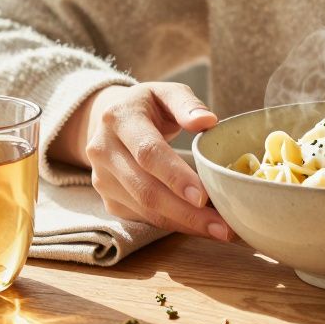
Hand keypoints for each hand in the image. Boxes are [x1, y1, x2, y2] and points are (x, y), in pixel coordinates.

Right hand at [53, 82, 231, 241]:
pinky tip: (200, 226)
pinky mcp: (108, 199)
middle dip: (186, 212)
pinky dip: (174, 225)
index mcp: (119, 119)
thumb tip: (207, 121)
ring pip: (145, 210)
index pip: (148, 152)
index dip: (175, 176)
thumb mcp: (166, 93)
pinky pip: (143, 218)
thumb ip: (186, 104)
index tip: (203, 196)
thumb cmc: (148, 107)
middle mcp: (103, 151)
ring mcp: (102, 179)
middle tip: (222, 226)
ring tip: (219, 230)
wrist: (110, 121)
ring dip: (184, 223)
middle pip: (145, 189)